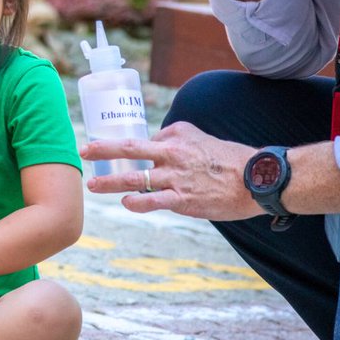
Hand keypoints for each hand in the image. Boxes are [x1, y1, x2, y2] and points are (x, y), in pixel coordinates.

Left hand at [82, 122, 258, 220]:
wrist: (256, 179)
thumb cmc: (229, 161)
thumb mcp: (201, 140)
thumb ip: (177, 143)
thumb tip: (156, 147)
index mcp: (177, 136)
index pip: (145, 141)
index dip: (127, 150)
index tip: (108, 151)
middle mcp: (173, 153)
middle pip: (130, 149)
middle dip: (103, 149)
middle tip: (83, 150)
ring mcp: (176, 177)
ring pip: (135, 178)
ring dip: (110, 181)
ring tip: (92, 184)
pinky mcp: (183, 200)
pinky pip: (153, 201)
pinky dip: (136, 203)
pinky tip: (125, 203)